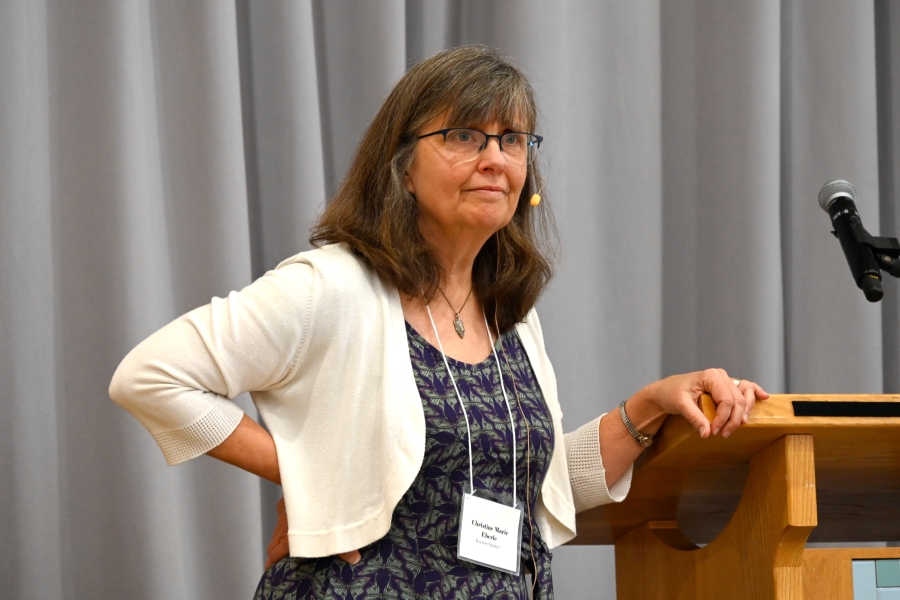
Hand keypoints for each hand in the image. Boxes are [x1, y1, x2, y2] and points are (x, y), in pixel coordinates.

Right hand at [263, 497, 361, 570]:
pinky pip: (283, 514)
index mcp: (290, 536)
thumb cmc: (320, 504)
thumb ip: (343, 547)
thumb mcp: (334, 530)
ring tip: (289, 545)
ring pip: (278, 529)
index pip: (275, 553)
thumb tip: (354, 559)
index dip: (271, 563)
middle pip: (274, 543)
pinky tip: (296, 520)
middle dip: (275, 554)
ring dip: (281, 538)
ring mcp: (284, 512)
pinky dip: (287, 521)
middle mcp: (284, 525)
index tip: (270, 571)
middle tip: (279, 563)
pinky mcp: (287, 499)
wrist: (313, 479)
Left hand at [642, 368, 768, 438]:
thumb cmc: (672, 394)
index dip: (723, 418)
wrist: (668, 390)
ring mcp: (726, 379)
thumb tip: (706, 434)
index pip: (726, 400)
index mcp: (710, 376)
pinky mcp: (727, 385)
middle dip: (734, 420)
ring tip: (739, 426)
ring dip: (744, 412)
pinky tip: (764, 397)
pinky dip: (754, 392)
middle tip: (724, 434)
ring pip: (745, 395)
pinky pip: (745, 387)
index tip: (714, 431)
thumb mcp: (680, 405)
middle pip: (738, 400)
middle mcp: (721, 375)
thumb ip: (695, 418)